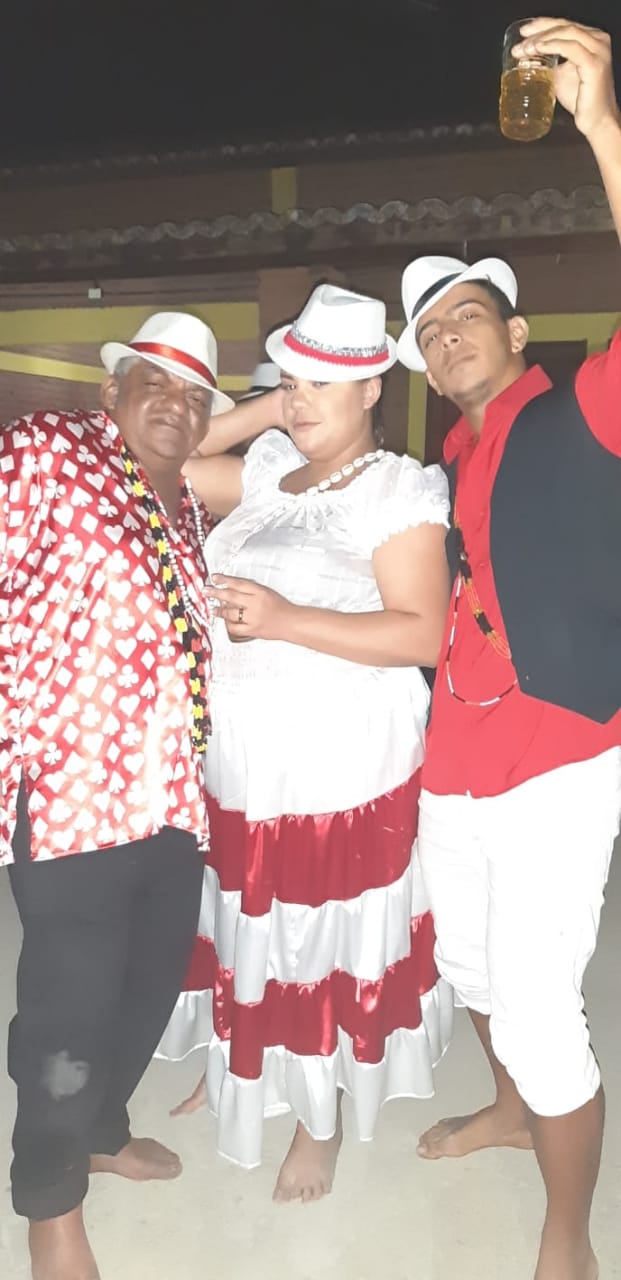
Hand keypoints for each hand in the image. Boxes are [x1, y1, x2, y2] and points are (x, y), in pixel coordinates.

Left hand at [209, 574, 293, 640]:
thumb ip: (251, 591)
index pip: (239, 583)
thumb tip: (232, 589)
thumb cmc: (282, 608)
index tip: (215, 578)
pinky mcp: (252, 630)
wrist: (292, 622)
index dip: (225, 580)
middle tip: (206, 591)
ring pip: (231, 613)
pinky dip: (228, 624)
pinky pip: (235, 628)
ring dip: (220, 610)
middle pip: (231, 596)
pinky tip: (225, 621)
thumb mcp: (268, 592)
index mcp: (260, 592)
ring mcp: (253, 618)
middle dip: (216, 593)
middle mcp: (255, 604)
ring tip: (214, 608)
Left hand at [513, 18, 618, 139]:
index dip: (542, 25)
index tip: (523, 32)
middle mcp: (598, 40)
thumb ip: (548, 64)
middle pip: (564, 26)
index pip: (564, 25)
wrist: (595, 121)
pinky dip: (553, 46)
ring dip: (542, 39)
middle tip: (520, 44)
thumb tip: (526, 59)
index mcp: (591, 39)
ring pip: (566, 33)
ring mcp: (598, 51)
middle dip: (539, 32)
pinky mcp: (594, 65)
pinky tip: (539, 49)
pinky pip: (571, 48)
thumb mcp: (560, 76)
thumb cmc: (580, 100)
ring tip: (525, 49)